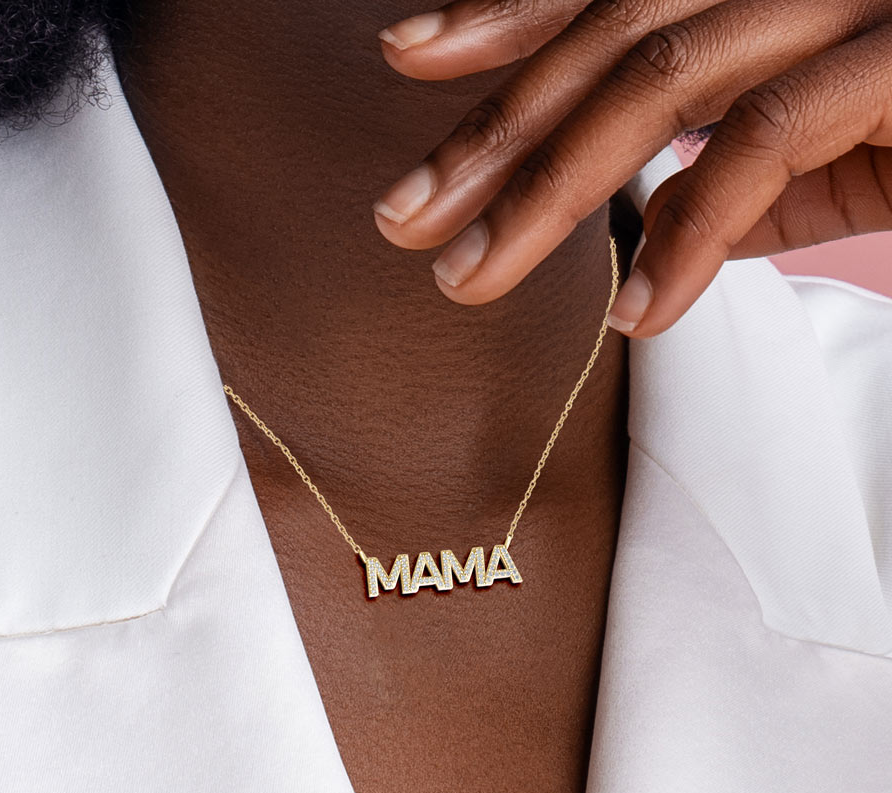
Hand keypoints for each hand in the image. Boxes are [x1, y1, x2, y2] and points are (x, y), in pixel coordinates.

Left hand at [371, 0, 891, 336]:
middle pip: (609, 36)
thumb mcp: (838, 140)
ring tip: (469, 279)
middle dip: (492, 134)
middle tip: (403, 218)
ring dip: (549, 195)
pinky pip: (767, 141)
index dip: (500, 16)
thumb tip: (658, 217)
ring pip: (661, 81)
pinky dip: (692, 235)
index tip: (407, 60)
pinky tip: (636, 314)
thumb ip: (744, 164)